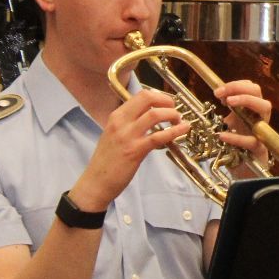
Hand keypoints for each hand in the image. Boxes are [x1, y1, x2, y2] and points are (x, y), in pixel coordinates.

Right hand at [69, 89, 190, 212]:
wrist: (95, 183)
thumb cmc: (107, 161)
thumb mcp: (114, 134)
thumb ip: (130, 123)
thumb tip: (151, 115)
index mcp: (116, 117)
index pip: (140, 95)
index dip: (159, 96)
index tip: (168, 103)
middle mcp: (120, 122)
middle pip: (148, 98)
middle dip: (167, 100)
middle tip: (175, 109)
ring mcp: (127, 136)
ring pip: (155, 114)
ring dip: (172, 115)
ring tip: (179, 121)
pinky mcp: (135, 151)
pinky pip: (159, 136)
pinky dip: (175, 131)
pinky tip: (183, 130)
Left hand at [211, 79, 272, 172]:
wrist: (246, 171)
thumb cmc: (238, 146)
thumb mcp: (231, 124)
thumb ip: (229, 111)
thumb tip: (220, 94)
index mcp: (252, 110)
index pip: (251, 88)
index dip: (236, 85)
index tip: (218, 92)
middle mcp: (260, 117)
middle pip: (258, 92)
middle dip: (239, 88)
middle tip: (219, 94)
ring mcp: (262, 131)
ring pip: (264, 107)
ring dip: (246, 100)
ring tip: (228, 103)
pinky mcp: (260, 149)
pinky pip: (252, 139)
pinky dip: (237, 137)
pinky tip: (223, 135)